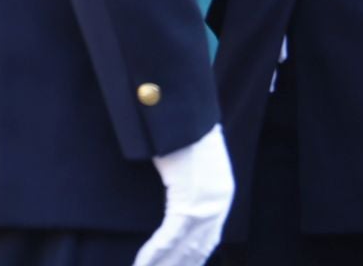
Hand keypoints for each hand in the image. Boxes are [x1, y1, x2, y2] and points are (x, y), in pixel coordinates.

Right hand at [134, 124, 232, 265]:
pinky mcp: (189, 202)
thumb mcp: (194, 166)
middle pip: (194, 252)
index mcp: (221, 197)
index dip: (191, 262)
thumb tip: (176, 201)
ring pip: (181, 251)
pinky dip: (154, 254)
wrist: (185, 112)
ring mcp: (205, 207)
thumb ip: (190, 189)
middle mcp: (218, 206)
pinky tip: (141, 265)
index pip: (206, 243)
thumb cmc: (183, 134)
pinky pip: (169, 238)